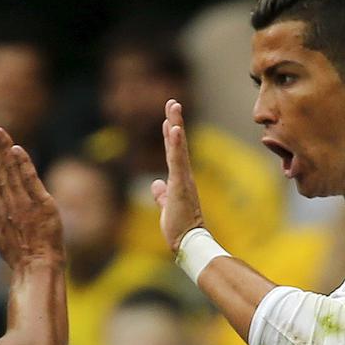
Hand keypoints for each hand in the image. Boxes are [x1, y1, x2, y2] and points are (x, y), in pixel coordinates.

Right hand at [0, 120, 62, 267]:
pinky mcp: (41, 206)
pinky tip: (16, 149)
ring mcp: (23, 204)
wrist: (36, 268)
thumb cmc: (22, 257)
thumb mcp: (3, 235)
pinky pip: (30, 181)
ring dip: (3, 149)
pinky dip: (22, 164)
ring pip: (10, 171)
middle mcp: (8, 203)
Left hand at [150, 99, 204, 251]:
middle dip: (174, 121)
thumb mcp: (166, 208)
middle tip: (173, 102)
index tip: (169, 119)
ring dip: (176, 125)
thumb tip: (155, 185)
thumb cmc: (179, 229)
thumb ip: (161, 195)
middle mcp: (184, 176)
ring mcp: (183, 178)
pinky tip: (175, 127)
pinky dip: (177, 143)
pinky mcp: (181, 183)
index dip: (171, 136)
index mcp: (179, 181)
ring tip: (173, 106)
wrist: (189, 243)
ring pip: (178, 147)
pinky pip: (178, 159)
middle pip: (177, 144)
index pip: (173, 154)